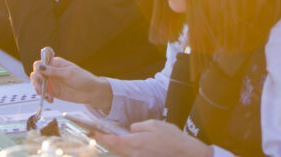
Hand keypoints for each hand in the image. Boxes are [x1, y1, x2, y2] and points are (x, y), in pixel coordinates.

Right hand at [30, 56, 111, 111]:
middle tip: (41, 89)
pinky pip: (43, 94)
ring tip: (45, 96)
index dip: (37, 70)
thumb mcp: (68, 73)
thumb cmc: (83, 79)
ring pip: (37, 84)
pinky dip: (44, 97)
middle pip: (36, 74)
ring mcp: (52, 83)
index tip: (41, 77)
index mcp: (55, 63)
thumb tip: (40, 67)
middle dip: (36, 82)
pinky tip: (50, 100)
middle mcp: (51, 72)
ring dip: (38, 90)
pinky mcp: (53, 92)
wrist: (91, 92)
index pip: (40, 64)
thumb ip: (54, 71)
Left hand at [95, 120, 212, 156]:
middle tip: (98, 135)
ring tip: (113, 139)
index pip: (111, 141)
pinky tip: (130, 145)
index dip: (100, 136)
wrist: (188, 155)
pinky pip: (132, 156)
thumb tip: (131, 130)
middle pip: (115, 150)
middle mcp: (134, 155)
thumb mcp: (155, 125)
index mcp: (135, 143)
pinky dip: (128, 151)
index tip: (92, 132)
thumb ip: (139, 127)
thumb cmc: (173, 139)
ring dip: (118, 147)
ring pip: (123, 154)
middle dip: (107, 142)